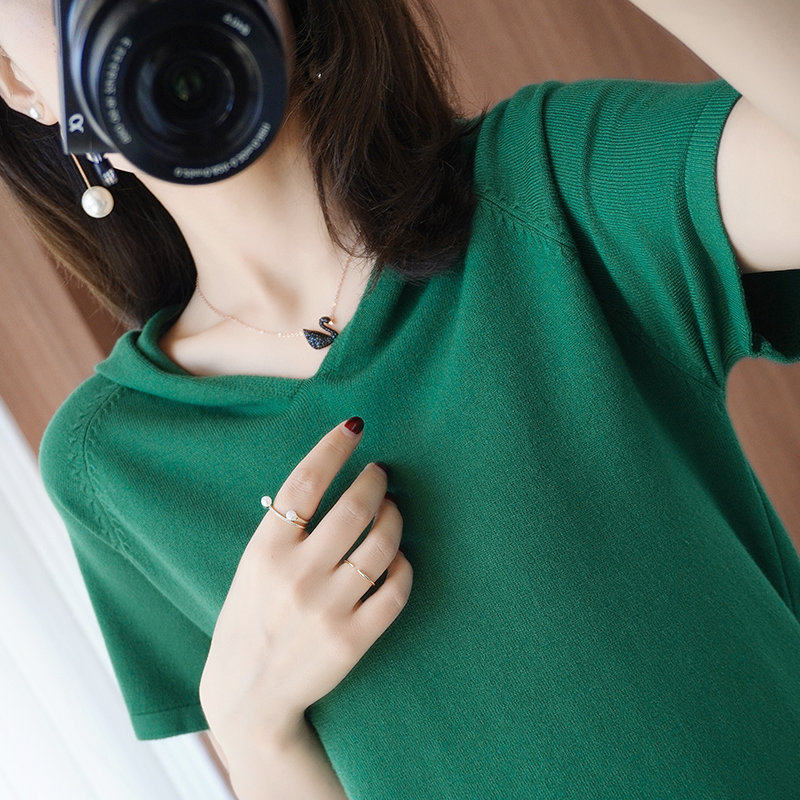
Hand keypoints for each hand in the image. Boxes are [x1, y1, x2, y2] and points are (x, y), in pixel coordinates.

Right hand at [198, 416, 412, 759]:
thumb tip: (333, 478)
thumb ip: (285, 528)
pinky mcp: (353, 639)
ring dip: (394, 517)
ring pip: (381, 544)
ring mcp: (327, 608)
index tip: (355, 426)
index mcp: (265, 550)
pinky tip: (398, 558)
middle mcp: (296, 574)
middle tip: (380, 474)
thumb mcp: (253, 566)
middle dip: (376, 481)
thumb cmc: (251, 619)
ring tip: (392, 510)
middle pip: (354, 507)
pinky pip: (396, 589)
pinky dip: (404, 566)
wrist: (249, 696)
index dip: (333, 447)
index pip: (305, 481)